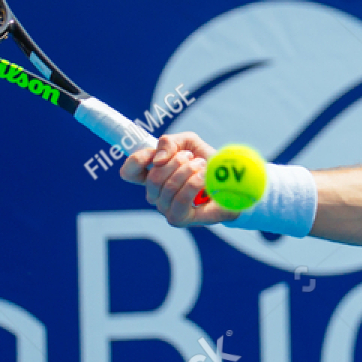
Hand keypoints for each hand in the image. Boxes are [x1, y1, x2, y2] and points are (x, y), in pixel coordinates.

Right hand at [121, 133, 240, 226]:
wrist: (232, 183)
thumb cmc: (209, 164)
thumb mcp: (189, 143)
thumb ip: (170, 142)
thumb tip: (158, 159)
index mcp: (153, 176)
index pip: (129, 172)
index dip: (137, 160)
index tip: (158, 154)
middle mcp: (156, 194)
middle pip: (152, 177)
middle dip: (176, 162)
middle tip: (193, 158)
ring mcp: (165, 208)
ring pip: (166, 187)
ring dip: (187, 171)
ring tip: (203, 166)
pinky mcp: (178, 219)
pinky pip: (179, 200)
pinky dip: (192, 184)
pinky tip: (203, 178)